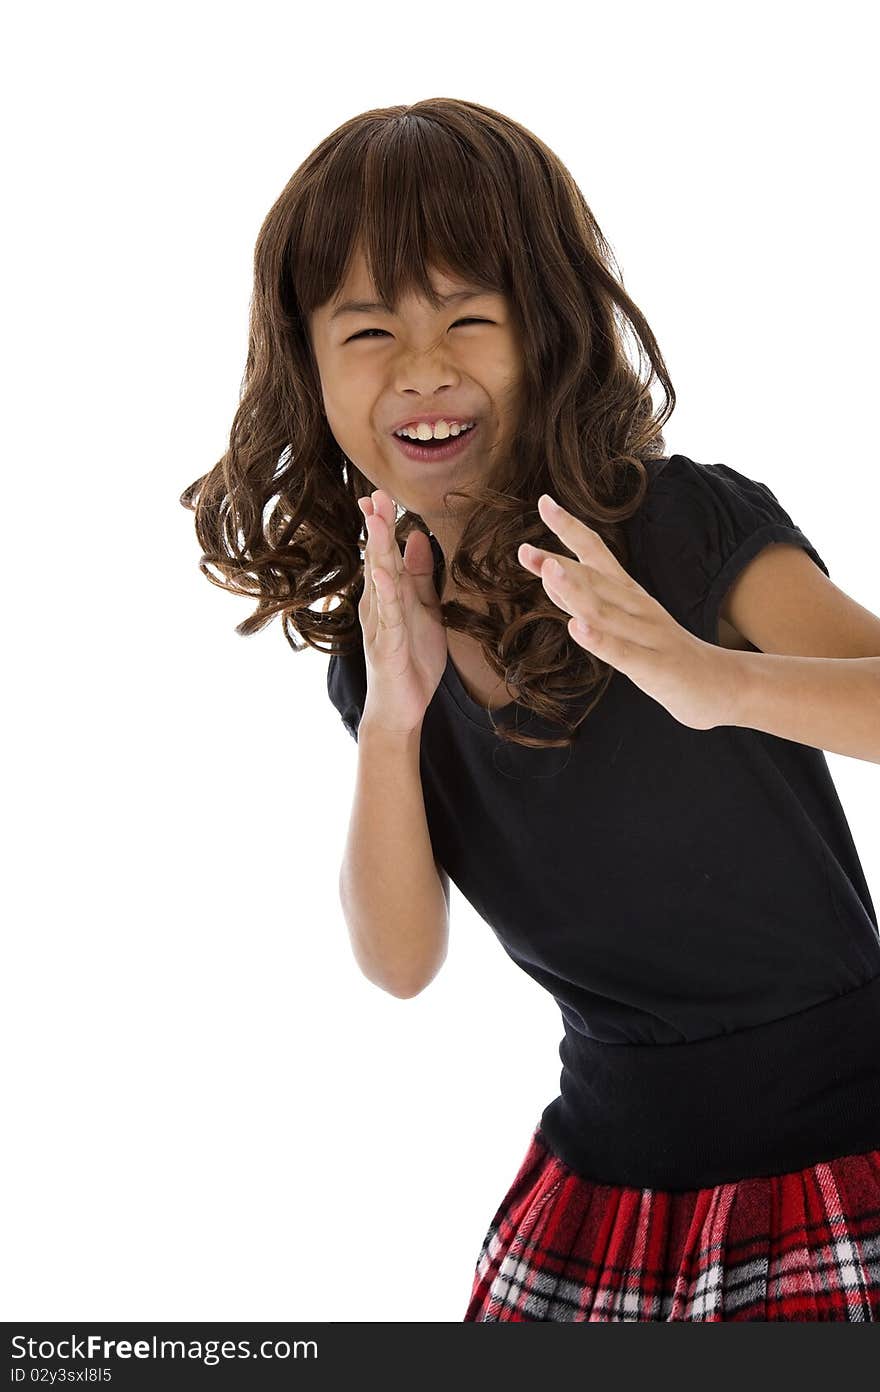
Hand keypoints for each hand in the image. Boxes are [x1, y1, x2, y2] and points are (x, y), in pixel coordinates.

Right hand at [356, 489, 447, 735]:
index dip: (383, 523)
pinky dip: (385, 593)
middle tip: (375, 493)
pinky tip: (384, 573)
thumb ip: (420, 576)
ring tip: (377, 520)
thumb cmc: (411, 660)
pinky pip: (387, 616)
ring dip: (378, 549)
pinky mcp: (385, 646)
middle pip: (378, 558)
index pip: (385, 552)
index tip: (380, 493)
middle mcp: (378, 605)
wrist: (400, 709)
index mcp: (389, 595)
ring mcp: (379, 625)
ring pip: (379, 581)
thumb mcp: (424, 611)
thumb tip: (417, 536)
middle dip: (378, 526)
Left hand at [517, 493, 737, 730]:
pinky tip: (577, 628)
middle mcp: (638, 607)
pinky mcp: (655, 667)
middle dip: (559, 564)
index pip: (598, 553)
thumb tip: (548, 573)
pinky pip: (624, 653)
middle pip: (595, 579)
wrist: (720, 683)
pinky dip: (599, 640)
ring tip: (549, 571)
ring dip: (576, 591)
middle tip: (524, 548)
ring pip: (606, 611)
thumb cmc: (662, 651)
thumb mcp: (622, 621)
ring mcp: (648, 635)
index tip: (543, 502)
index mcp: (629, 593)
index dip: (570, 528)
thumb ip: (585, 599)